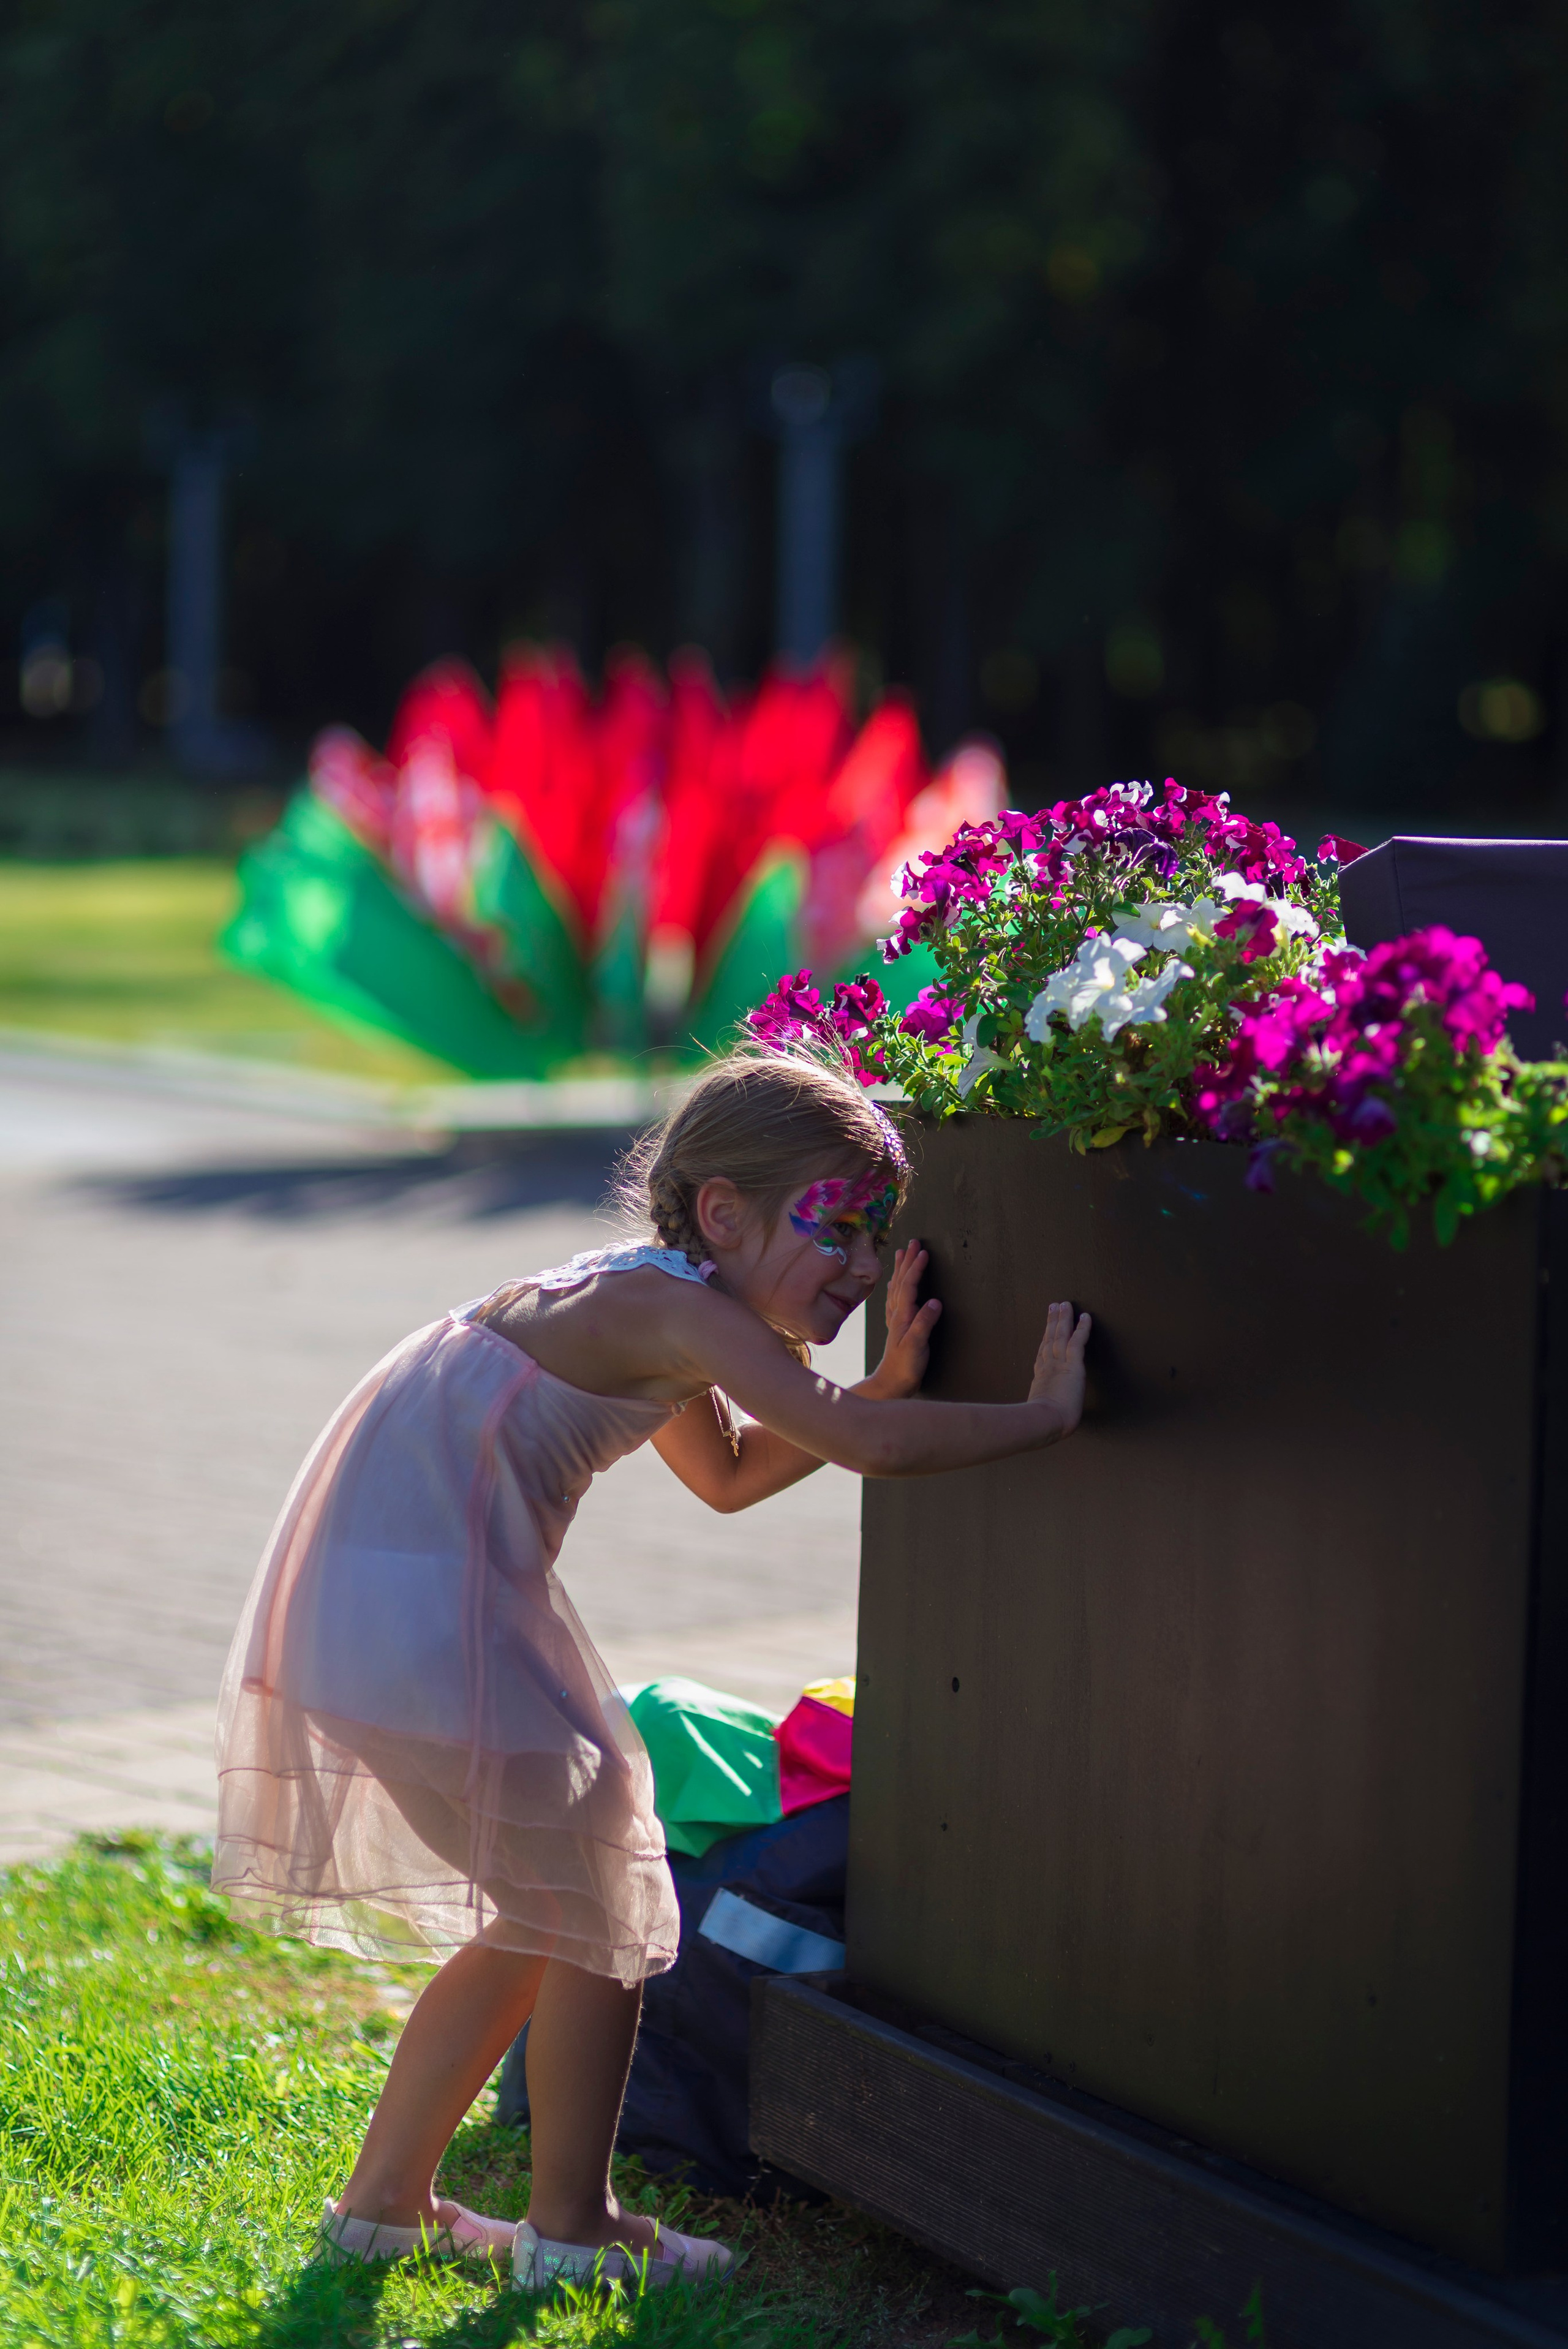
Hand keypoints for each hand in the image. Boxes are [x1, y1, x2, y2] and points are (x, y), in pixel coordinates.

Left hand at [862, 1241, 942, 1399]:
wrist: (891, 1383)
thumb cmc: (905, 1366)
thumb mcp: (917, 1346)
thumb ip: (924, 1323)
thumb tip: (935, 1302)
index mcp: (903, 1316)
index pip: (909, 1286)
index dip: (916, 1268)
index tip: (923, 1251)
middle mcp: (897, 1314)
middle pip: (901, 1281)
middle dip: (907, 1261)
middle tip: (913, 1242)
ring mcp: (895, 1319)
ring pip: (897, 1287)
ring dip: (900, 1269)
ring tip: (901, 1253)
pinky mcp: (897, 1326)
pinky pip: (895, 1299)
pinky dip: (896, 1286)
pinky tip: (895, 1282)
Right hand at [1028, 1301, 1091, 1434]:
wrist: (1045, 1420)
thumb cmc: (1043, 1422)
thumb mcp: (1039, 1413)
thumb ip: (1041, 1409)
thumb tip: (1040, 1418)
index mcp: (1041, 1378)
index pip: (1042, 1355)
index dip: (1044, 1341)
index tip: (1045, 1331)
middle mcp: (1048, 1366)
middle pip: (1049, 1339)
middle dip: (1051, 1322)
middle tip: (1053, 1306)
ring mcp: (1059, 1363)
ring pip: (1061, 1335)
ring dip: (1063, 1318)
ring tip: (1065, 1304)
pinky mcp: (1072, 1364)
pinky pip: (1077, 1341)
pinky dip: (1082, 1328)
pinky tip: (1085, 1316)